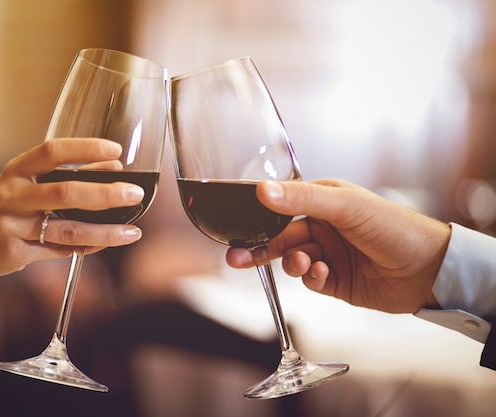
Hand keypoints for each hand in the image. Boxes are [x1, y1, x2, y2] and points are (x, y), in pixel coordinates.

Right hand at [0, 137, 143, 286]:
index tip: (116, 150)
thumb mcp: (24, 187)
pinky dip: (86, 249)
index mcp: (16, 171)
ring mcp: (10, 225)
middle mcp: (11, 195)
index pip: (52, 151)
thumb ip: (65, 176)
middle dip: (105, 193)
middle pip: (65, 192)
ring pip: (67, 230)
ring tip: (132, 232)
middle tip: (134, 194)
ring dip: (104, 231)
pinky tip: (103, 244)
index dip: (85, 149)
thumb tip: (114, 166)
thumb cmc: (3, 212)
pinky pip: (59, 251)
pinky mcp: (13, 253)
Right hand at [226, 179, 450, 313]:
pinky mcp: (335, 282)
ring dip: (292, 263)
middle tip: (236, 257)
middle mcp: (323, 227)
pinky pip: (309, 281)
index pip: (281, 205)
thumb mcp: (345, 205)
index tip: (233, 223)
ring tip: (304, 264)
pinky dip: (312, 278)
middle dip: (260, 248)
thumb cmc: (393, 226)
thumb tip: (262, 190)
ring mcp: (328, 255)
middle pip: (280, 237)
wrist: (429, 271)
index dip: (257, 216)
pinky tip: (324, 274)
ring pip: (292, 260)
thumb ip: (301, 198)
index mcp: (324, 201)